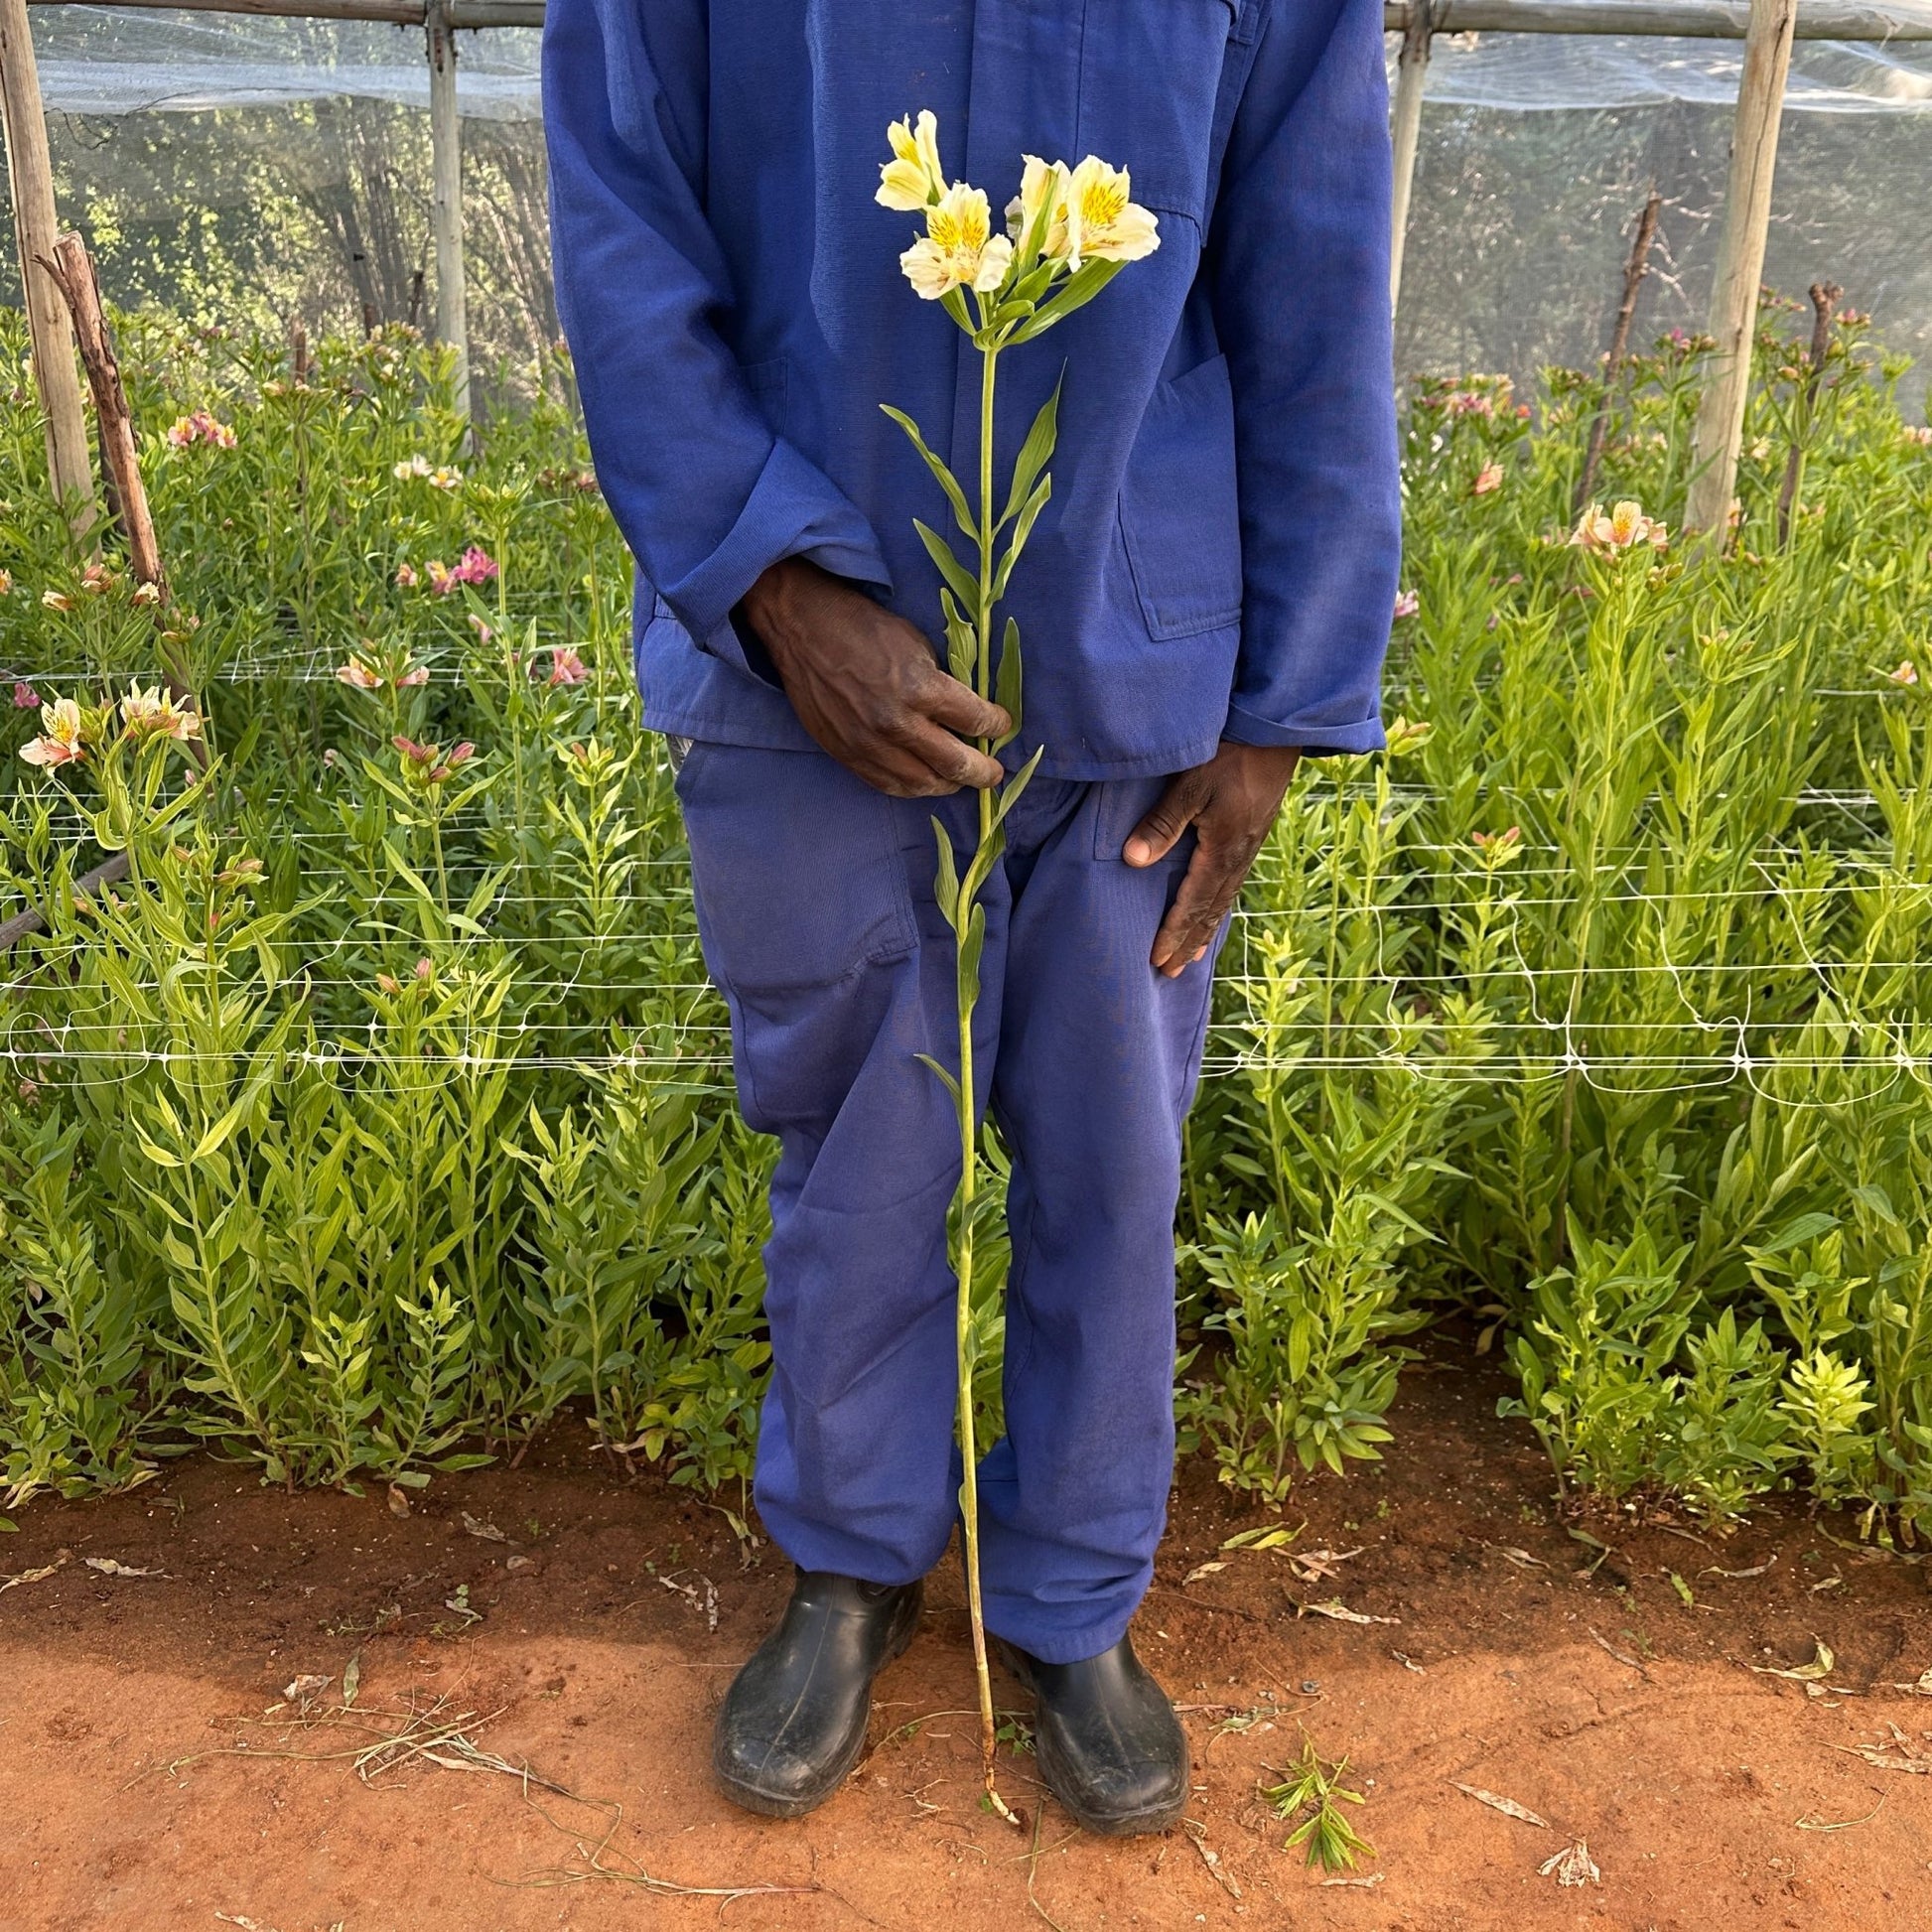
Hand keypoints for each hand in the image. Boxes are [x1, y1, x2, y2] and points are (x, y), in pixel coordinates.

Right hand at [741, 556, 1009, 796]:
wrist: (804, 629)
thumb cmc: (863, 628)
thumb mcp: (915, 643)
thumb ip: (941, 682)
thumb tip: (966, 711)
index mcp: (919, 688)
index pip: (974, 720)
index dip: (995, 726)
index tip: (1001, 726)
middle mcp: (896, 724)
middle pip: (954, 763)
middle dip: (982, 770)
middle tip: (993, 772)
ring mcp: (869, 744)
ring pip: (921, 783)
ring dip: (948, 784)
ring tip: (960, 780)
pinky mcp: (847, 754)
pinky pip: (887, 784)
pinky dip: (912, 788)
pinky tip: (925, 783)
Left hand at [1124, 740, 1301, 976]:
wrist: (1274, 732)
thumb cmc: (1230, 754)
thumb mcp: (1192, 784)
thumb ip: (1163, 823)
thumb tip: (1133, 860)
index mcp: (1223, 850)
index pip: (1193, 903)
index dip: (1174, 933)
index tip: (1157, 959)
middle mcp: (1238, 856)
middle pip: (1211, 910)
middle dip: (1189, 942)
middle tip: (1169, 971)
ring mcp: (1248, 846)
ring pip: (1224, 899)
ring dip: (1205, 929)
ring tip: (1190, 954)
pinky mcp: (1252, 834)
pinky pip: (1232, 883)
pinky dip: (1219, 905)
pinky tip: (1213, 908)